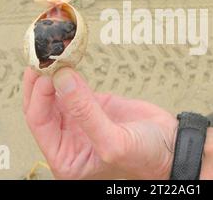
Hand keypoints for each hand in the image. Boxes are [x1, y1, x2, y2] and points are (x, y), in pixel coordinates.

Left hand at [23, 67, 177, 178]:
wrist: (173, 145)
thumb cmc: (147, 158)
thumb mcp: (114, 142)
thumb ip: (85, 113)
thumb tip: (61, 80)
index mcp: (67, 157)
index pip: (40, 122)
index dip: (39, 96)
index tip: (45, 72)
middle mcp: (69, 139)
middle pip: (43, 106)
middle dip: (41, 82)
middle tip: (43, 58)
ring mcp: (81, 120)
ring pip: (57, 94)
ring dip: (54, 74)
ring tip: (52, 55)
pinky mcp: (94, 104)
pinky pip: (75, 87)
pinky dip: (71, 73)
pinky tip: (67, 61)